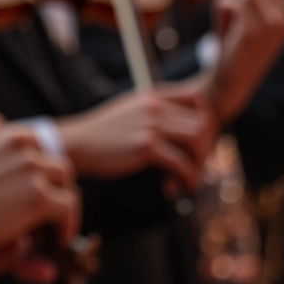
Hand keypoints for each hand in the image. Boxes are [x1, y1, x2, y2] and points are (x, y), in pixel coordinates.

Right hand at [0, 114, 79, 249]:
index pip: (23, 136)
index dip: (26, 158)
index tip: (25, 177)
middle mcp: (15, 142)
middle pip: (47, 155)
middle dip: (48, 176)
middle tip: (44, 199)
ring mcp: (29, 167)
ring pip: (63, 176)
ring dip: (59, 196)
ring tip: (53, 219)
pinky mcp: (38, 195)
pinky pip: (68, 205)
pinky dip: (67, 222)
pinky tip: (60, 237)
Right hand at [57, 86, 212, 191]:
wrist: (78, 143)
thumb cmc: (103, 133)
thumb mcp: (131, 111)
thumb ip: (155, 112)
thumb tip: (182, 130)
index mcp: (152, 95)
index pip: (197, 97)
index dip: (205, 120)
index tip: (198, 141)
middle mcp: (154, 106)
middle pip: (202, 123)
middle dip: (205, 148)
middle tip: (195, 166)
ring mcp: (150, 124)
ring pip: (197, 141)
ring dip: (199, 164)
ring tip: (189, 178)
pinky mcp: (145, 146)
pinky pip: (182, 163)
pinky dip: (186, 178)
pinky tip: (176, 187)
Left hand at [209, 0, 283, 122]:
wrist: (229, 83)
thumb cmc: (234, 47)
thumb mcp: (246, 15)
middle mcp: (282, 19)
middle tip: (224, 3)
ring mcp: (270, 26)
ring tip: (226, 19)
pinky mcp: (252, 33)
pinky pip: (230, 2)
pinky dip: (220, 11)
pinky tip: (224, 29)